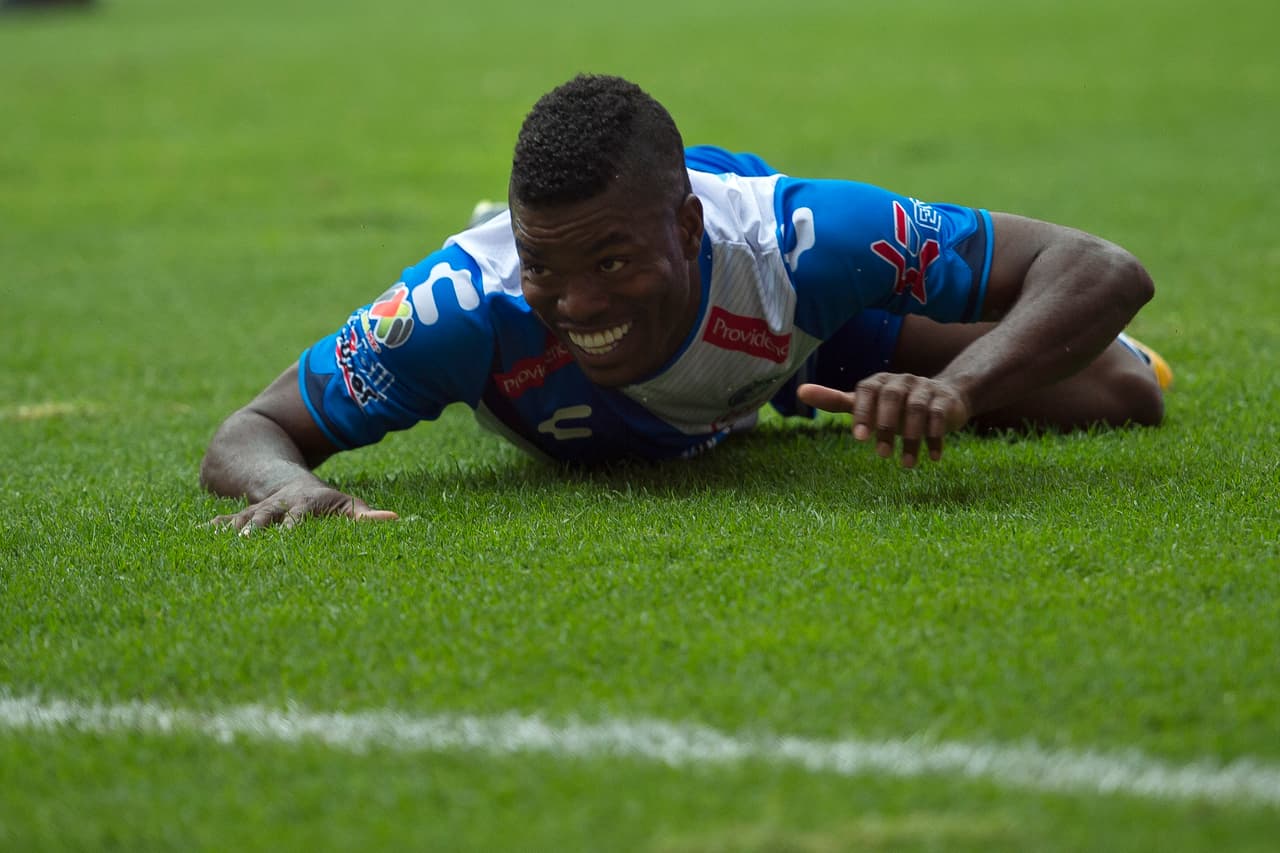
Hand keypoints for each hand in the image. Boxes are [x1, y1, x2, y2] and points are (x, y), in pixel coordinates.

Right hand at [209, 478, 397, 534]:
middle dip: (256, 530)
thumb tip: (394, 519)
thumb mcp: (343, 503)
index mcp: (300, 505)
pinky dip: (211, 529)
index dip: (294, 526)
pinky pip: (222, 522)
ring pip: (240, 520)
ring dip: (231, 531)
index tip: (290, 536)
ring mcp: (254, 510)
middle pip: (264, 518)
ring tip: (218, 543)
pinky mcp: (238, 516)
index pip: (298, 517)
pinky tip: (197, 537)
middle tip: (248, 542)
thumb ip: (365, 515)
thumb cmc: (319, 499)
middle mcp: (275, 507)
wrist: (280, 475)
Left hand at [796, 374, 971, 466]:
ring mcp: (925, 388)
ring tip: (906, 464)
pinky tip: (931, 458)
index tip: (859, 438)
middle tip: (881, 455)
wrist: (943, 398)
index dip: (862, 413)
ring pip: (918, 409)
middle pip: (892, 398)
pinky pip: (939, 416)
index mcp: (878, 382)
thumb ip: (835, 400)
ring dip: (912, 438)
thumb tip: (800, 391)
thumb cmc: (894, 406)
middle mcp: (901, 381)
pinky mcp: (945, 400)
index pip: (866, 391)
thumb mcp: (864, 403)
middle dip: (887, 426)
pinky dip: (935, 438)